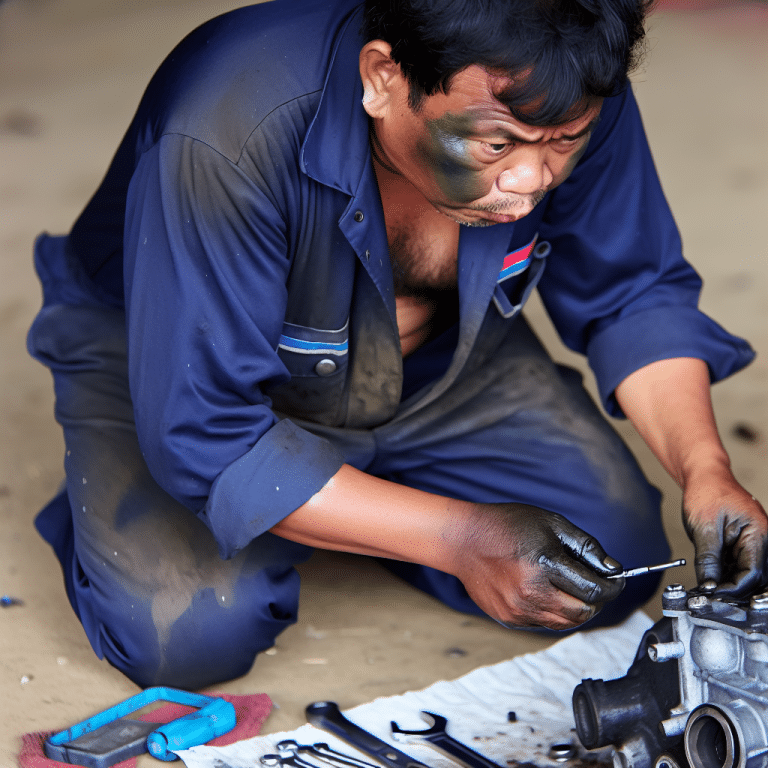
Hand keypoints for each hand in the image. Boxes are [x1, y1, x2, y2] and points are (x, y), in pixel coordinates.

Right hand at [452, 503, 624, 629]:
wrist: (463, 541)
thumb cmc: (506, 526)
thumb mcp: (551, 523)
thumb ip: (585, 547)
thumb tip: (613, 569)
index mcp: (544, 565)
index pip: (593, 590)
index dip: (612, 586)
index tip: (616, 580)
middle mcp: (531, 593)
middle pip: (583, 612)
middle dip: (597, 600)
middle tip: (596, 584)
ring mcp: (518, 610)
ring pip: (565, 622)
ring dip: (577, 608)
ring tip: (571, 587)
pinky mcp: (510, 619)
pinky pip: (544, 623)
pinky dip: (554, 611)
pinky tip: (545, 590)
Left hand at [683, 466, 767, 596]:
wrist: (705, 476)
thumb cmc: (707, 492)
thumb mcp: (704, 528)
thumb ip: (708, 559)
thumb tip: (709, 585)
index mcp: (758, 534)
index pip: (752, 572)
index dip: (734, 588)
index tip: (714, 594)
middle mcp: (761, 539)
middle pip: (754, 576)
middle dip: (734, 588)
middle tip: (711, 596)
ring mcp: (753, 541)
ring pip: (747, 572)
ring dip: (730, 582)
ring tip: (710, 588)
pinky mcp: (743, 543)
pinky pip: (739, 564)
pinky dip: (727, 572)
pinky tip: (712, 577)